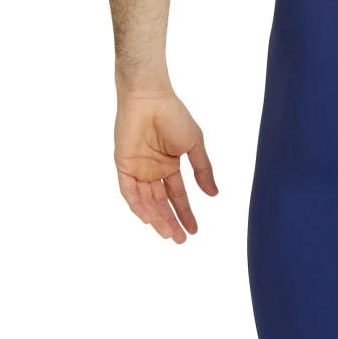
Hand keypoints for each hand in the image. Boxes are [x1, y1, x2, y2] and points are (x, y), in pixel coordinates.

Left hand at [114, 90, 217, 243]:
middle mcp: (153, 171)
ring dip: (156, 218)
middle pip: (161, 203)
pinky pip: (129, 190)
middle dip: (170, 221)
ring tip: (168, 233)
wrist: (151, 99)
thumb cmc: (174, 116)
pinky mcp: (123, 165)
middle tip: (181, 240)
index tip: (195, 230)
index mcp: (170, 165)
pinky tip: (148, 218)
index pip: (177, 195)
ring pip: (146, 201)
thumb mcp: (194, 145)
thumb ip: (202, 170)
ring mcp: (138, 169)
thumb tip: (214, 194)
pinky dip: (137, 205)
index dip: (186, 213)